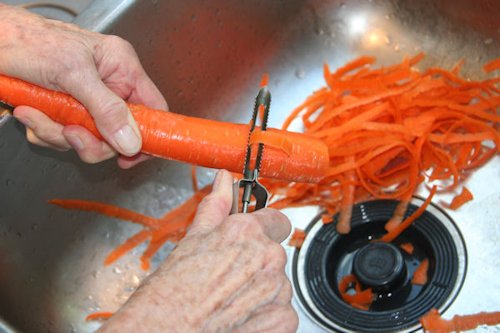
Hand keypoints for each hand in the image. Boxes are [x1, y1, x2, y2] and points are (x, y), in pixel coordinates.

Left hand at [0, 4, 166, 167]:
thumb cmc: (30, 41)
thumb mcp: (72, 73)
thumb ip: (106, 108)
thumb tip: (132, 141)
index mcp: (122, 68)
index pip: (153, 108)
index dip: (148, 135)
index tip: (131, 155)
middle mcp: (108, 86)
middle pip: (118, 133)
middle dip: (90, 140)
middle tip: (70, 134)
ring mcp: (87, 100)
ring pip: (89, 138)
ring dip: (59, 134)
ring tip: (37, 113)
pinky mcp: (66, 110)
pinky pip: (65, 136)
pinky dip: (45, 131)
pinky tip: (31, 112)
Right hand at [99, 170, 297, 332]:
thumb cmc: (171, 294)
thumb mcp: (192, 241)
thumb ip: (216, 205)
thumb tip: (224, 179)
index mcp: (247, 232)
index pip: (277, 220)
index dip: (263, 231)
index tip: (254, 241)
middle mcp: (268, 257)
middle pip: (274, 255)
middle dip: (256, 264)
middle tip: (228, 279)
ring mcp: (278, 291)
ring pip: (278, 285)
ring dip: (261, 291)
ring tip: (230, 302)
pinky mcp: (283, 321)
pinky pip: (282, 313)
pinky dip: (266, 316)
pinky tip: (240, 319)